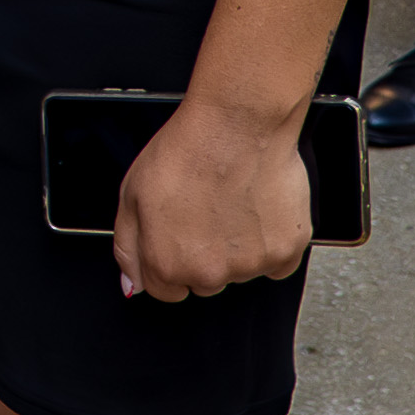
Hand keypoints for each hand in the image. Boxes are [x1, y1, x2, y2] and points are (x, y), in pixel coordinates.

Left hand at [112, 94, 311, 300]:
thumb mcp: (131, 195)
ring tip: (231, 203)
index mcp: (167, 265)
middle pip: (204, 282)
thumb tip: (131, 284)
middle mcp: (209, 274)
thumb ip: (128, 248)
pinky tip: (258, 211)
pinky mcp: (286, 250)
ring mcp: (250, 265)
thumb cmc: (186, 152)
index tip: (178, 236)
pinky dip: (271, 243)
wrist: (236, 125)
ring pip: (241, 271)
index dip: (169, 260)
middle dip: (203, 255)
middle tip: (205, 211)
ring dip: (237, 248)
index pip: (166, 290)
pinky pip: (278, 262)